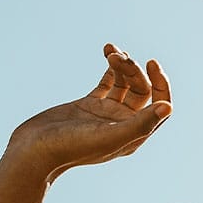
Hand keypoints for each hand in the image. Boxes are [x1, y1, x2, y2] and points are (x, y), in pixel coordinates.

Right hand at [3, 44, 171, 182]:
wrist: (34, 151)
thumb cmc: (72, 147)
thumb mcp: (110, 135)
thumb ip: (140, 123)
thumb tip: (168, 107)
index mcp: (134, 134)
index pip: (160, 105)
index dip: (160, 83)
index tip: (151, 62)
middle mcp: (123, 124)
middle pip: (142, 90)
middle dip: (133, 70)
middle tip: (118, 57)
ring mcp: (106, 114)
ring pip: (125, 83)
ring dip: (122, 64)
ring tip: (111, 51)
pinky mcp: (88, 105)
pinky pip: (107, 83)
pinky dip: (110, 68)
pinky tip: (107, 52)